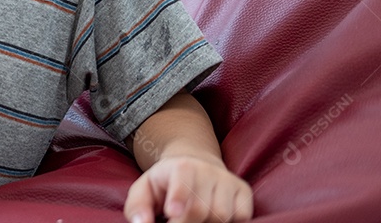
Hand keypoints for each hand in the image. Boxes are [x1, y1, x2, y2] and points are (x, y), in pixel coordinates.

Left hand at [124, 154, 252, 222]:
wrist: (195, 164)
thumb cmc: (166, 182)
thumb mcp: (145, 188)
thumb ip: (137, 206)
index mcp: (181, 166)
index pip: (183, 181)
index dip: (180, 196)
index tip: (171, 212)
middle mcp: (208, 170)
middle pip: (201, 209)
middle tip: (176, 222)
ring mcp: (228, 180)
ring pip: (222, 216)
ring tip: (195, 219)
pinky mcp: (243, 192)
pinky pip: (242, 217)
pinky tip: (213, 218)